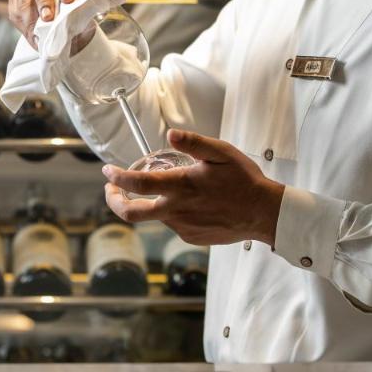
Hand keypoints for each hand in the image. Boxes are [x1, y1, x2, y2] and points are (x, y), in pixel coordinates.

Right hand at [7, 0, 79, 47]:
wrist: (60, 22)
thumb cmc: (73, 13)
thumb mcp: (81, 12)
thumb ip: (79, 14)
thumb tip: (73, 24)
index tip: (67, 0)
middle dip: (44, 0)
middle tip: (48, 17)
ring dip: (30, 14)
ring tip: (37, 31)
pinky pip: (16, 9)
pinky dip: (24, 24)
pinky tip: (32, 34)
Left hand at [102, 128, 284, 246]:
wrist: (264, 214)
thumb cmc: (244, 180)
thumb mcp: (221, 152)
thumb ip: (194, 143)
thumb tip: (171, 133)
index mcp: (181, 186)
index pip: (137, 184)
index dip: (117, 177)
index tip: (108, 171)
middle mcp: (177, 210)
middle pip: (131, 213)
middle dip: (114, 201)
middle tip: (111, 189)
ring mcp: (183, 226)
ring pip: (154, 216)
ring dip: (149, 203)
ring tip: (163, 188)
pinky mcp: (191, 237)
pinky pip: (172, 224)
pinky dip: (170, 212)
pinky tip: (188, 203)